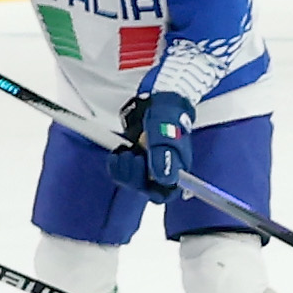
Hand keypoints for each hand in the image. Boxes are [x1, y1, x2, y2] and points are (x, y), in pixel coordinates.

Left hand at [120, 83, 195, 204]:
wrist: (158, 99)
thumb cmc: (167, 116)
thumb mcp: (165, 134)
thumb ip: (163, 156)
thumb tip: (164, 178)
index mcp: (176, 169)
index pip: (164, 193)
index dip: (153, 190)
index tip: (144, 175)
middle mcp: (162, 171)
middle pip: (145, 189)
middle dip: (134, 175)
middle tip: (132, 156)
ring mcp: (147, 165)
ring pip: (131, 181)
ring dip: (124, 169)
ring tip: (126, 151)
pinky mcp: (135, 158)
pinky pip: (121, 172)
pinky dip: (117, 163)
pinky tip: (119, 151)